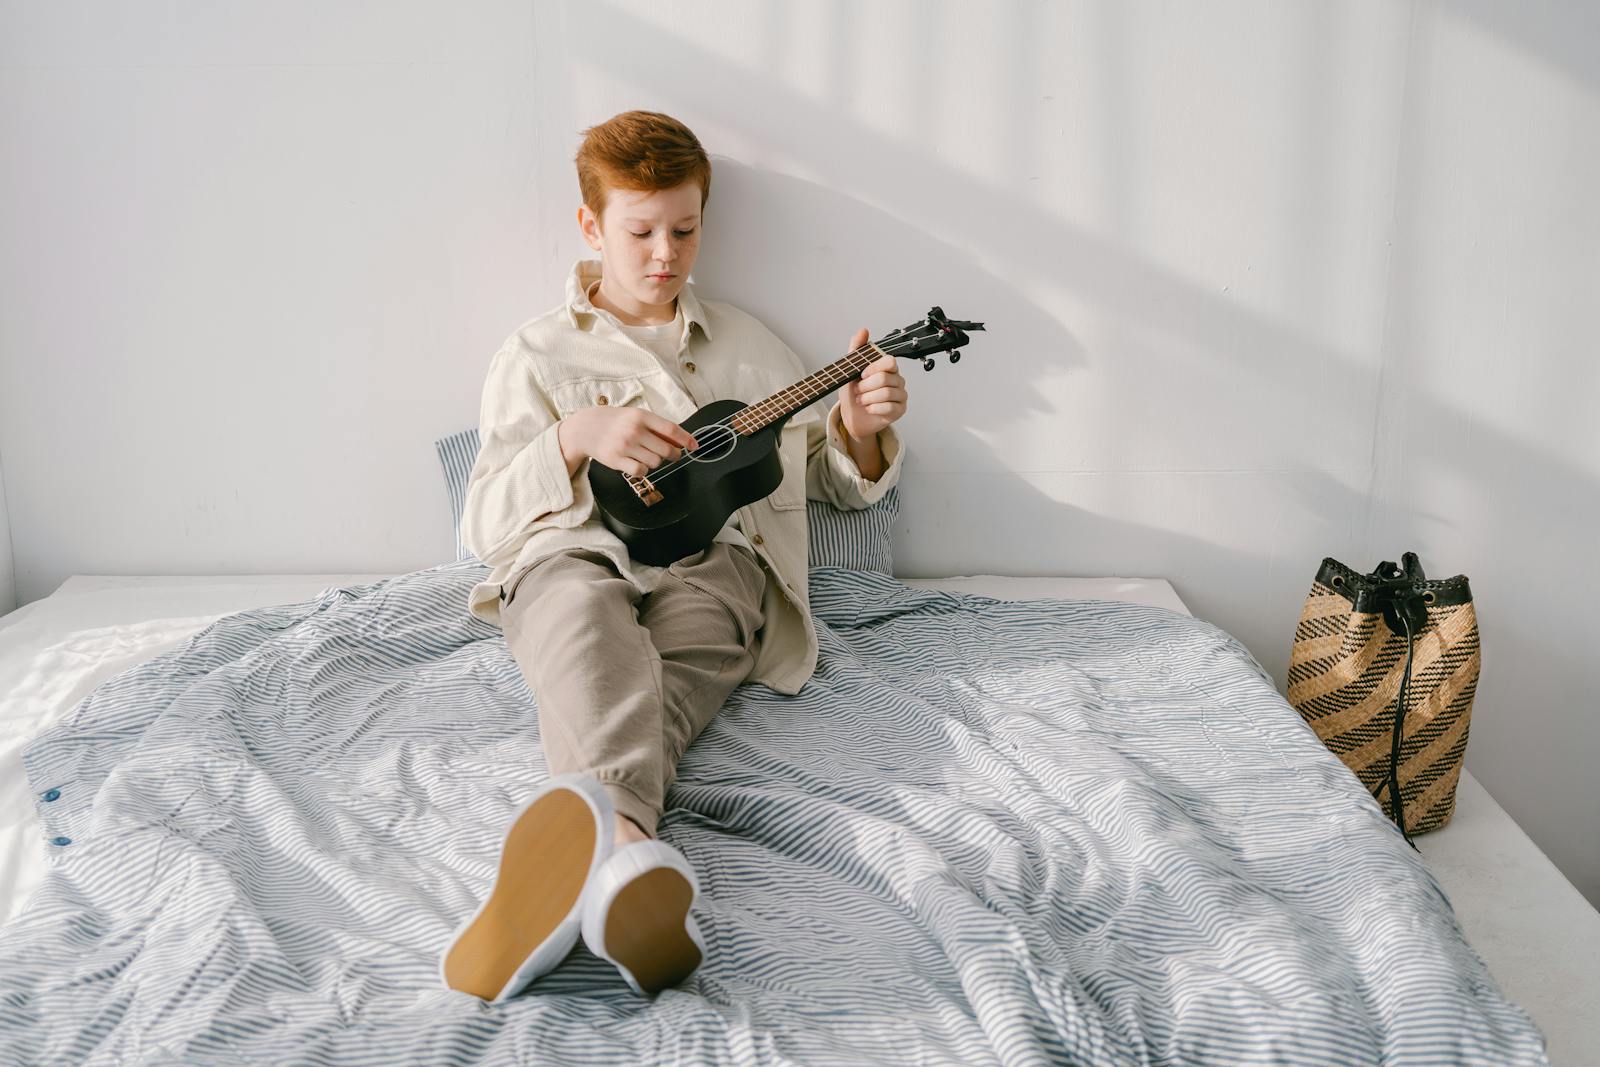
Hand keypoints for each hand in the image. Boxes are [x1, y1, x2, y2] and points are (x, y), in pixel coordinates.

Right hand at [559, 405, 697, 478]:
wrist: (585, 428)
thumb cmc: (616, 422)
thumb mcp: (635, 417)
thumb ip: (656, 427)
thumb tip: (681, 440)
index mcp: (641, 416)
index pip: (671, 429)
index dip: (686, 439)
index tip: (695, 446)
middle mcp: (634, 430)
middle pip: (666, 450)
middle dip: (673, 455)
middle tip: (672, 455)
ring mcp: (625, 445)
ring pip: (655, 462)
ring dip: (656, 462)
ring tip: (646, 455)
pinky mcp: (616, 460)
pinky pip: (641, 471)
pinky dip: (643, 470)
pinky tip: (637, 463)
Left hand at [838, 327, 907, 440]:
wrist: (851, 416)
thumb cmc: (853, 393)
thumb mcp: (850, 369)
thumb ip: (856, 348)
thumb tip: (863, 330)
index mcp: (888, 367)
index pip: (890, 361)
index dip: (874, 368)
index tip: (862, 375)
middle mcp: (897, 380)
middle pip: (885, 378)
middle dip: (865, 386)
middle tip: (858, 390)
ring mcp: (900, 395)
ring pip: (886, 393)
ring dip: (868, 398)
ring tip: (861, 400)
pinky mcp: (900, 410)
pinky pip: (889, 408)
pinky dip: (873, 408)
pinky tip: (869, 408)